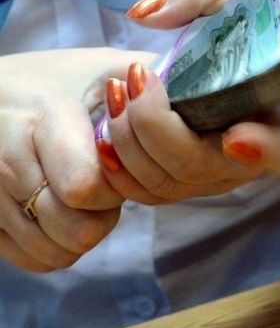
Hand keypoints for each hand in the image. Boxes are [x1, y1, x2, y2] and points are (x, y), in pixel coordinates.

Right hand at [0, 48, 153, 271]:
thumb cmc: (56, 82)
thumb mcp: (103, 67)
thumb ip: (155, 81)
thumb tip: (212, 94)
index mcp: (43, 119)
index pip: (85, 187)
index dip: (117, 187)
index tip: (117, 166)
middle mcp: (5, 158)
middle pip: (76, 230)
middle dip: (104, 215)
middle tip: (103, 185)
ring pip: (55, 251)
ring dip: (82, 232)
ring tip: (81, 194)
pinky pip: (32, 260)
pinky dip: (56, 245)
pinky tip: (61, 212)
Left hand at [97, 0, 279, 203]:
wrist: (243, 79)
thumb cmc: (241, 43)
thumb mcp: (231, 6)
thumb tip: (146, 12)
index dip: (260, 149)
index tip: (236, 137)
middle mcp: (248, 165)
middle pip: (196, 166)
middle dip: (152, 126)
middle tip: (136, 78)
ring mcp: (212, 182)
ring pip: (163, 185)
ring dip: (126, 141)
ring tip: (116, 93)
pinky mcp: (182, 186)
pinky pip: (146, 194)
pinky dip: (118, 168)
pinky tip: (104, 133)